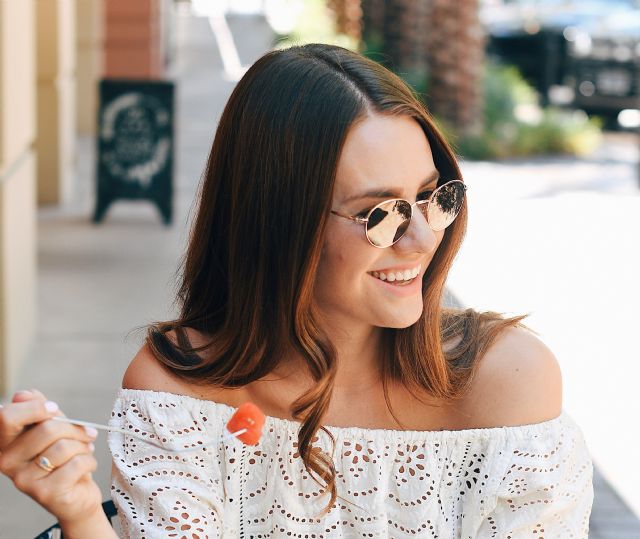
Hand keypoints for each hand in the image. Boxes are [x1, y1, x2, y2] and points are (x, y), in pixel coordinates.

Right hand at [0, 389, 102, 524]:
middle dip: (75, 429)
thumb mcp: (52, 428)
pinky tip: (86, 467)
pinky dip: (89, 461)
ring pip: (63, 447)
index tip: (54, 409)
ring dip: (84, 446)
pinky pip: (76, 464)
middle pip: (47, 429)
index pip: (7, 417)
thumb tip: (23, 395)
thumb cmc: (63, 457)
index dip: (35, 407)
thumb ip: (38, 410)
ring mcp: (24, 481)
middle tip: (86, 434)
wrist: (76, 496)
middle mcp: (6, 463)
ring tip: (85, 452)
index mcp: (5, 443)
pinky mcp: (45, 494)